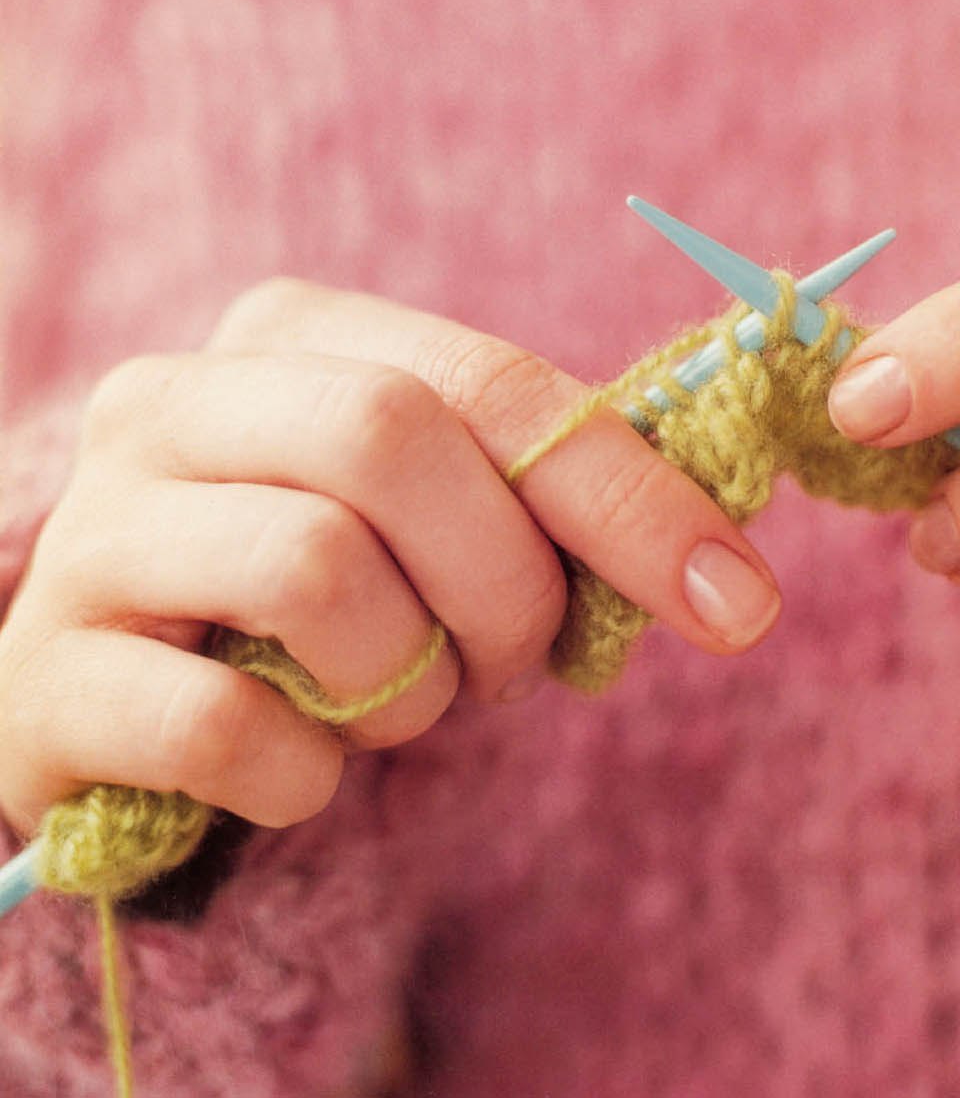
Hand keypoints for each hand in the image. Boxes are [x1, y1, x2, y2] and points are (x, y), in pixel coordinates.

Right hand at [0, 279, 779, 833]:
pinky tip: (304, 771)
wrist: (142, 702)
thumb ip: (551, 504)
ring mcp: (92, 535)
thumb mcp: (443, 522)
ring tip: (401, 704)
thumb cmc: (330, 598)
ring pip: (315, 568)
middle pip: (394, 440)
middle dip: (505, 583)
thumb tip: (720, 565)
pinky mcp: (38, 677)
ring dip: (410, 678)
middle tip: (519, 667)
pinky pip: (226, 727)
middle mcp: (171, 401)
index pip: (491, 381)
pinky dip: (311, 774)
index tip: (738, 601)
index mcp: (290, 337)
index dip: (627, 494)